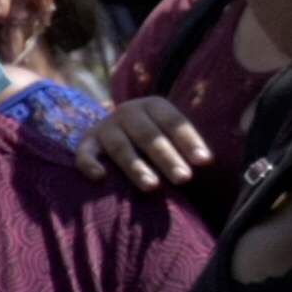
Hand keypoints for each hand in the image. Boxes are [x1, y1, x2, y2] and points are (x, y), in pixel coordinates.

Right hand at [81, 93, 212, 192]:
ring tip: (153, 186)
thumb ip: (183, 145)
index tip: (204, 162)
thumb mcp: (168, 132)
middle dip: (167, 157)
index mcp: (154, 105)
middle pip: (148, 135)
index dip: (189, 141)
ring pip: (120, 147)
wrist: (113, 128)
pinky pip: (85, 154)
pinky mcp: (86, 142)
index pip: (173, 122)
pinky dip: (90, 164)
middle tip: (184, 178)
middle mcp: (128, 112)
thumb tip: (206, 162)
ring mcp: (105, 127)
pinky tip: (99, 177)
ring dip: (136, 167)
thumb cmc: (150, 138)